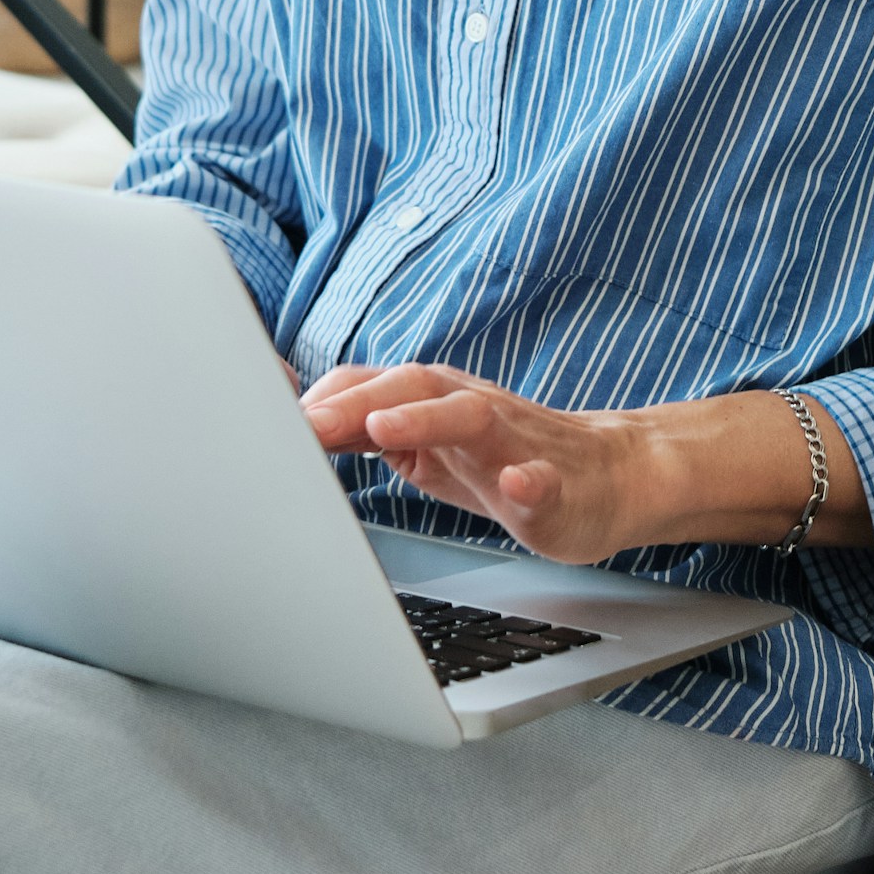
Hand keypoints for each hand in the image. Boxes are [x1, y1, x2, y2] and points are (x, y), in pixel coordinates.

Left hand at [298, 363, 647, 562]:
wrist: (606, 475)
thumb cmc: (506, 459)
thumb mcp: (426, 446)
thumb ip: (370, 432)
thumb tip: (296, 428)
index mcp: (436, 403)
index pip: (372, 387)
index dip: (322, 401)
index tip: (267, 418)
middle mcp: (472, 409)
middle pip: (412, 387)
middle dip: (356, 403)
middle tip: (305, 426)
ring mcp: (517, 443)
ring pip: (472, 417)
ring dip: (425, 419)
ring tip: (383, 430)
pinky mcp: (558, 484)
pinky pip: (544, 479)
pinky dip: (528, 481)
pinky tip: (515, 486)